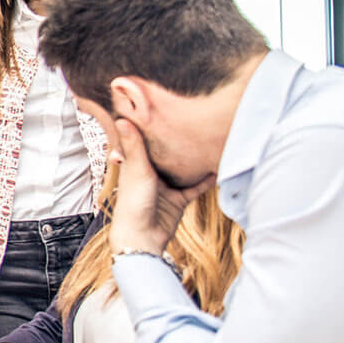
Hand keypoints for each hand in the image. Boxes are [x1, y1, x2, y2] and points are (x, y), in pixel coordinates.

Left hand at [106, 118, 214, 253]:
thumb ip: (134, 145)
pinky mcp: (179, 199)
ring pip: (184, 168)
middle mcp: (151, 172)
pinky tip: (220, 166)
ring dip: (196, 158)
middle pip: (167, 152)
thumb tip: (122, 118)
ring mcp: (166, 186)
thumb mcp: (137, 169)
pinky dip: (207, 178)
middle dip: (180, 140)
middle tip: (198, 120)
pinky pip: (196, 186)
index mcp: (136, 163)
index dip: (153, 124)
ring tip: (212, 140)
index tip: (165, 104)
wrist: (142, 238)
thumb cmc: (133, 202)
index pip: (145, 139)